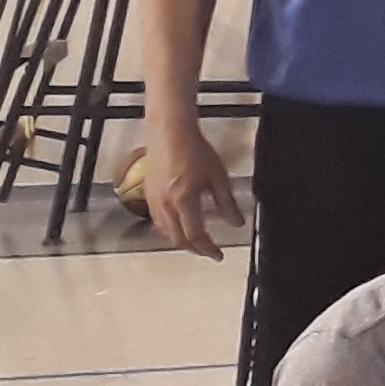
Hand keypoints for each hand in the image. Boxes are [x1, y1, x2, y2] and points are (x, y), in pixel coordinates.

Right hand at [140, 123, 242, 259]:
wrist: (170, 131)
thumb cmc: (192, 148)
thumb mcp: (218, 177)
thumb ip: (227, 203)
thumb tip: (236, 222)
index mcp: (183, 199)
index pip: (195, 235)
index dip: (207, 249)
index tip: (218, 254)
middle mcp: (165, 203)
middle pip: (178, 239)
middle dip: (195, 249)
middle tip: (208, 252)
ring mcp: (154, 200)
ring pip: (165, 232)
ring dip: (181, 242)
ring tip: (196, 243)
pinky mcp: (148, 195)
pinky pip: (157, 221)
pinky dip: (169, 230)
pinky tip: (178, 227)